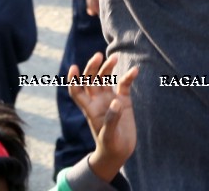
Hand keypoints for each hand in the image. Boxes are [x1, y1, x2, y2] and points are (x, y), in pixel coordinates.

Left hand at [68, 53, 137, 181]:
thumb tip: (116, 102)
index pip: (77, 91)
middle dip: (92, 67)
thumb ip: (112, 119)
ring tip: (114, 57)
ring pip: (105, 78)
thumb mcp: (109, 136)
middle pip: (91, 80)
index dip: (73, 80)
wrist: (120, 152)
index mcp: (90, 109)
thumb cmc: (110, 146)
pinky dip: (128, 77)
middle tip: (98, 56)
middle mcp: (98, 101)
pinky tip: (135, 71)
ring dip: (108, 67)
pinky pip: (124, 85)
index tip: (73, 68)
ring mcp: (110, 99)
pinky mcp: (123, 100)